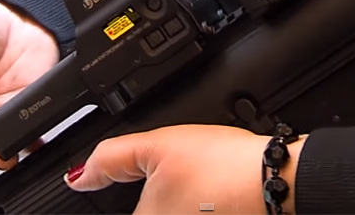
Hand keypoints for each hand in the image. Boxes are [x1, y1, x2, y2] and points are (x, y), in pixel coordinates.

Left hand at [65, 124, 307, 214]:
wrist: (275, 178)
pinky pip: (190, 210)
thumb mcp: (159, 145)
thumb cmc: (223, 166)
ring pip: (169, 208)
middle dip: (151, 195)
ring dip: (173, 199)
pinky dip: (193, 203)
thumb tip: (79, 177)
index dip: (112, 200)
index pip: (112, 213)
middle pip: (142, 209)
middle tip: (174, 176)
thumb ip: (111, 159)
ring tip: (195, 180)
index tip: (149, 182)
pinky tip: (206, 190)